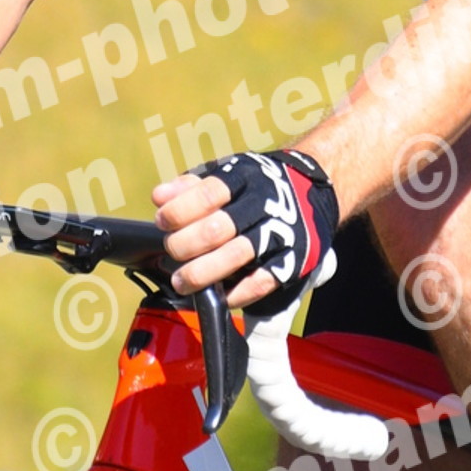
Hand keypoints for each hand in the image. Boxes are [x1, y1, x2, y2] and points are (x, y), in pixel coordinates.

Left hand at [153, 148, 338, 313]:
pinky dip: (237, 293)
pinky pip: (262, 281)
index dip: (180, 210)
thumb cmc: (255, 186)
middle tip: (171, 252)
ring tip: (181, 281)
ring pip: (237, 256)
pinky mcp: (293, 259)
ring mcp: (281, 233)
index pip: (209, 193)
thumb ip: (190, 187)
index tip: (162, 221)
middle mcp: (264, 204)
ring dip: (203, 273)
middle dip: (185, 244)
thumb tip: (159, 197)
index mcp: (244, 178)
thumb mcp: (227, 173)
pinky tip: (219, 296)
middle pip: (218, 228)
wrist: (311, 190)